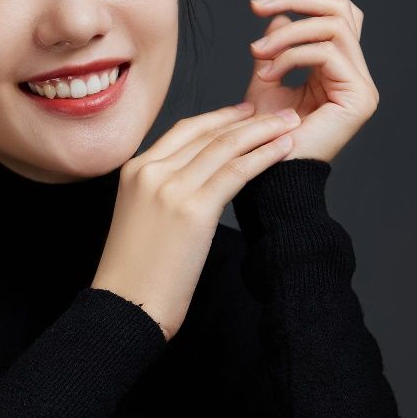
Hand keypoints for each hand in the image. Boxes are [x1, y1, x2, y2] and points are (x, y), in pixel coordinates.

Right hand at [92, 102, 301, 339]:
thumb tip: (198, 183)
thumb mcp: (140, 216)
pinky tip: (285, 150)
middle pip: (207, 133)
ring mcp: (169, 188)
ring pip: (225, 146)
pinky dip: (264, 156)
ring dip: (263, 131)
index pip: (185, 130)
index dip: (220, 117)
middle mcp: (150, 171)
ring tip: (290, 124)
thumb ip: (162, 191)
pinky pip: (236, 172)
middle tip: (280, 113)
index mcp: (134, 170)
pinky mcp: (192, 209)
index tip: (245, 112)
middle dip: (248, 119)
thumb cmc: (136, 273)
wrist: (126, 305)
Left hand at [244, 0, 378, 163]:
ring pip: (332, 27)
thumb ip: (275, 46)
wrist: (267, 176)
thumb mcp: (266, 79)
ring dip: (287, 32)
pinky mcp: (358, 97)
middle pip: (340, 11)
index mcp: (339, 69)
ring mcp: (362, 87)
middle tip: (258, 5)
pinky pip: (326, 53)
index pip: (341, 14)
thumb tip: (278, 13)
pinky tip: (266, 72)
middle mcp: (356, 75)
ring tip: (257, 53)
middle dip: (298, 0)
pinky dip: (291, 54)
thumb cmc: (261, 136)